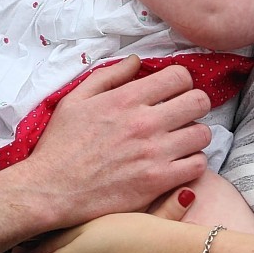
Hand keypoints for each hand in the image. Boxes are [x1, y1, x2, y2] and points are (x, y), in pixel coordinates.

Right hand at [17, 57, 211, 228]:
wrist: (51, 190)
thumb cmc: (60, 145)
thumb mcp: (76, 100)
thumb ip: (110, 76)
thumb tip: (137, 62)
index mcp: (127, 99)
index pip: (180, 76)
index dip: (181, 81)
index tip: (173, 92)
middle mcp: (145, 123)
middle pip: (199, 101)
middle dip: (194, 104)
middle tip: (182, 114)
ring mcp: (154, 153)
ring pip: (203, 134)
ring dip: (195, 134)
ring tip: (180, 139)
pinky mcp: (157, 182)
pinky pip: (198, 165)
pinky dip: (192, 162)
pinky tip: (178, 162)